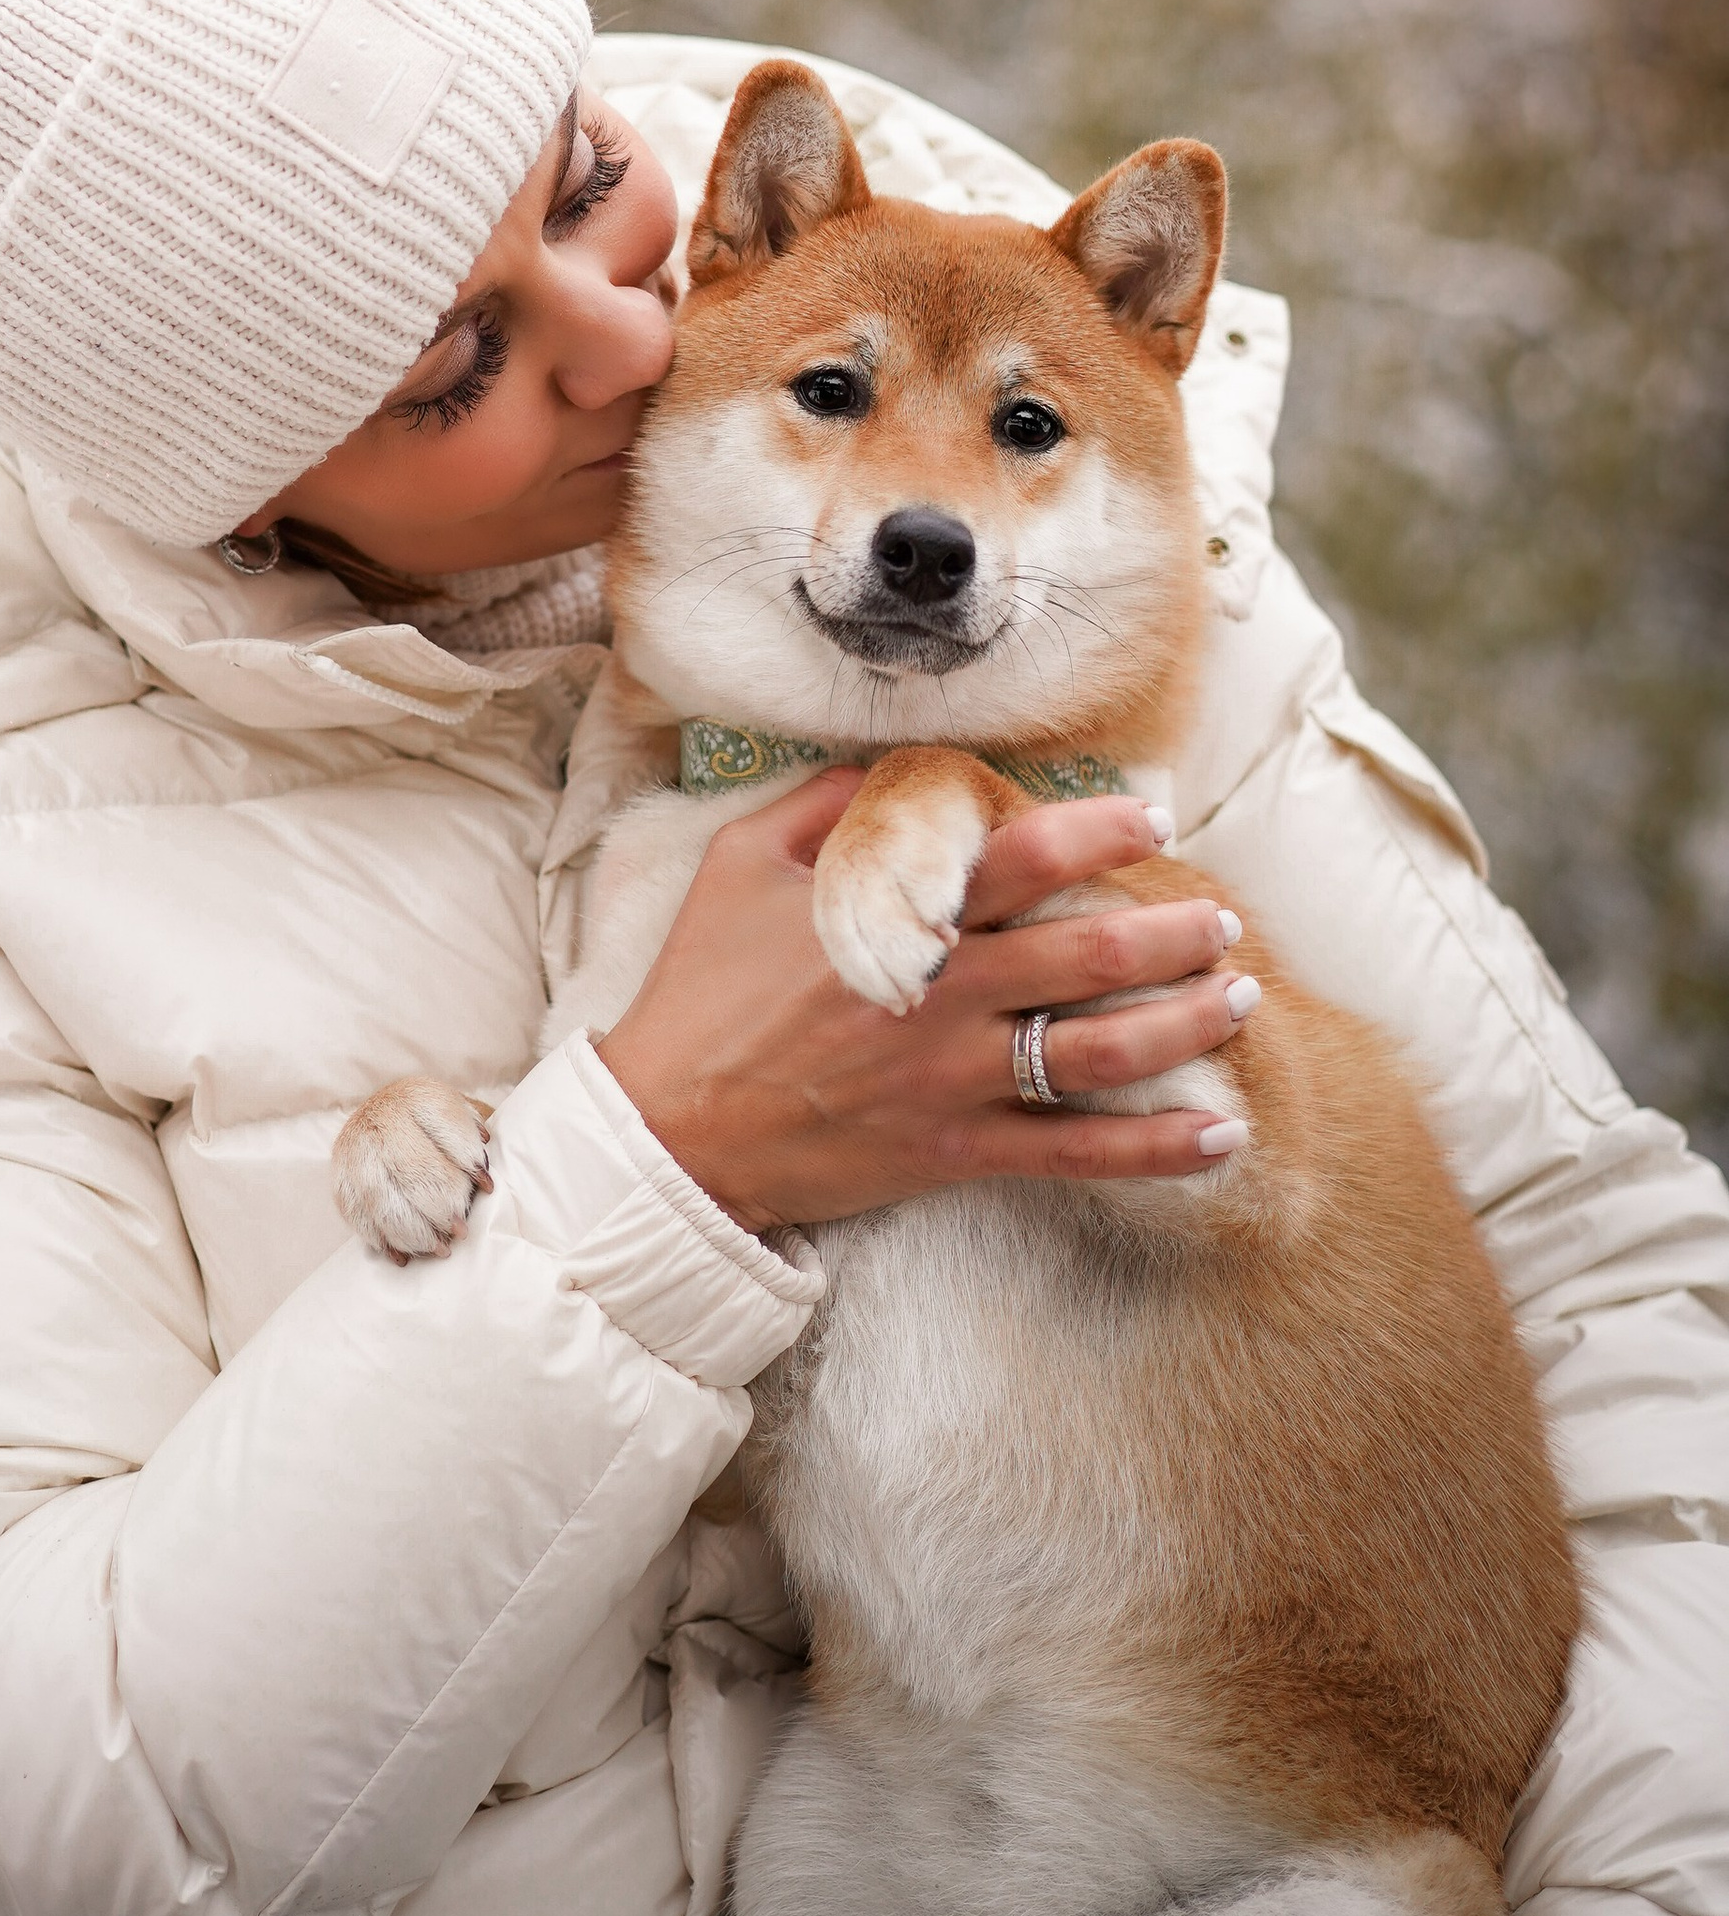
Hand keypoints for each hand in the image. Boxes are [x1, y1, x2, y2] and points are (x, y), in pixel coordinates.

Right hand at [595, 767, 1253, 1233]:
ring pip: (1103, 1050)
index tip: (1153, 817)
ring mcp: (956, 1079)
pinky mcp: (956, 1152)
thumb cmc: (703, 987)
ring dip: (1188, 1023)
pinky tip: (1222, 1136)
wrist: (671, 1128)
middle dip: (1174, 932)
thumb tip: (893, 762)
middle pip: (1090, 953)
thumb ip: (825, 806)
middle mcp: (946, 995)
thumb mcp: (742, 864)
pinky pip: (1076, 1153)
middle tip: (1224, 918)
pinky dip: (1157, 1149)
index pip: (1026, 858)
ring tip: (1243, 1000)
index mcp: (903, 917)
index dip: (1101, 830)